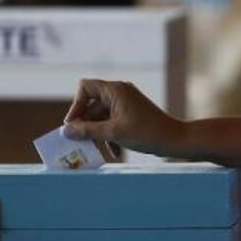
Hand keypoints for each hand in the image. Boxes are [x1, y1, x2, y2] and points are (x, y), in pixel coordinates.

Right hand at [63, 78, 183, 157]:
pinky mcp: (131, 114)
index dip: (76, 105)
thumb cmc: (146, 133)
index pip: (85, 87)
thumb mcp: (113, 133)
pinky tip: (114, 152)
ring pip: (101, 117)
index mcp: (115, 90)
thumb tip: (66, 131)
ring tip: (97, 151)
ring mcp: (126, 103)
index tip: (73, 124)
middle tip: (79, 143)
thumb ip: (88, 131)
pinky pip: (112, 122)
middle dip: (86, 125)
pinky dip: (110, 135)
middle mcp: (119, 93)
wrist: (174, 139)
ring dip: (98, 134)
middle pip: (92, 106)